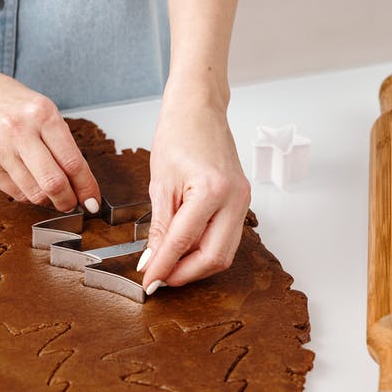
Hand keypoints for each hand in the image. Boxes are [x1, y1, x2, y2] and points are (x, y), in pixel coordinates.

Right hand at [0, 66, 100, 212]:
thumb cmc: (9, 102)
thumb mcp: (42, 110)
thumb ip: (61, 143)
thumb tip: (79, 181)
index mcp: (43, 115)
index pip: (73, 162)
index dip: (87, 187)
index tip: (93, 201)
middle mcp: (21, 132)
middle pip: (54, 183)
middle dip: (69, 201)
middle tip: (73, 203)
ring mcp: (1, 151)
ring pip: (35, 194)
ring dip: (48, 200)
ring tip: (51, 194)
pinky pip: (16, 193)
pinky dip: (28, 194)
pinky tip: (30, 183)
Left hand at [138, 98, 249, 293]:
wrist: (199, 109)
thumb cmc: (179, 134)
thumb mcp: (160, 184)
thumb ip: (159, 227)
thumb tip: (152, 259)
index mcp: (212, 190)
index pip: (184, 242)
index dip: (164, 266)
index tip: (148, 281)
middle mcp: (234, 199)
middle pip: (214, 257)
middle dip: (185, 274)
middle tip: (159, 279)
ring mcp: (243, 201)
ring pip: (224, 253)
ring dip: (196, 266)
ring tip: (169, 268)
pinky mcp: (241, 202)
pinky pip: (227, 238)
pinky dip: (205, 250)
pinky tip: (185, 251)